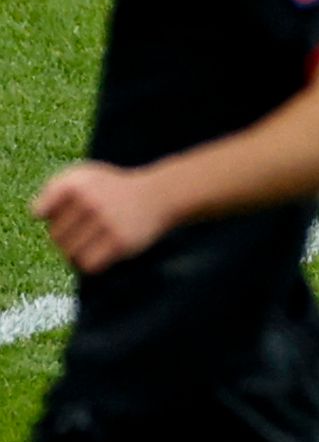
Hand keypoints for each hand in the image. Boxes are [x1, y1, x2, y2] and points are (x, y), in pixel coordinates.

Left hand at [31, 163, 171, 273]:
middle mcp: (90, 200)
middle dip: (66, 237)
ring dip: (77, 253)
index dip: (50, 217)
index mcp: (76, 182)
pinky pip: (88, 264)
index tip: (68, 212)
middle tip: (85, 230)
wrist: (159, 195)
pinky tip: (100, 254)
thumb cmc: (113, 188)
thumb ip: (54, 190)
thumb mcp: (85, 176)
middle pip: (54, 236)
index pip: (39, 213)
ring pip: (69, 253)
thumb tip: (35, 215)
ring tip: (91, 244)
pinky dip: (90, 264)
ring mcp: (106, 222)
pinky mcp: (120, 241)